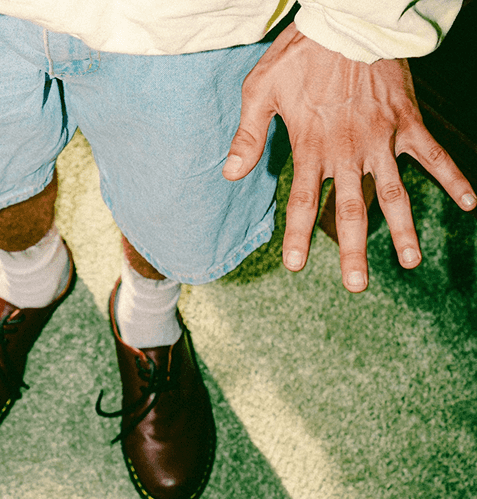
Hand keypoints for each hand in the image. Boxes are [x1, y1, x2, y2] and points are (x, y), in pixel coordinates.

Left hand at [224, 23, 475, 292]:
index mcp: (312, 148)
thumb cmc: (298, 57)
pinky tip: (470, 204)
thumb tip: (230, 175)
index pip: (305, 202)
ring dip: (405, 229)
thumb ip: (249, 137)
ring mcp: (382, 140)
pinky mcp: (407, 123)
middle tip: (357, 286)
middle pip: (353, 210)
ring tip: (412, 262)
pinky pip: (434, 155)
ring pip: (395, 193)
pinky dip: (453, 178)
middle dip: (354, 250)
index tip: (296, 266)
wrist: (346, 23)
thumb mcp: (260, 92)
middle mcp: (349, 151)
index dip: (300, 236)